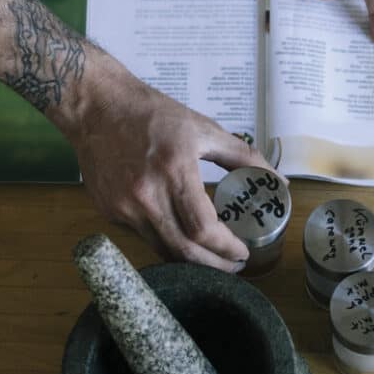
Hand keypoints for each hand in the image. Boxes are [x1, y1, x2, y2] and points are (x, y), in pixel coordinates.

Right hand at [64, 57, 266, 271]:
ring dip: (190, 259)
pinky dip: (165, 240)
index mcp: (174, 170)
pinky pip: (143, 236)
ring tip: (210, 257)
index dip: (226, 248)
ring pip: (162, 250)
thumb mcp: (203, 128)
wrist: (96, 107)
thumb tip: (277, 180)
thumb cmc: (152, 114)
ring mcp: (124, 207)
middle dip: (213, 266)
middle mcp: (146, 195)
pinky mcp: (109, 212)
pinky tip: (178, 233)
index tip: (243, 253)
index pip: (203, 229)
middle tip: (233, 266)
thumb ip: (243, 156)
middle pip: (184, 251)